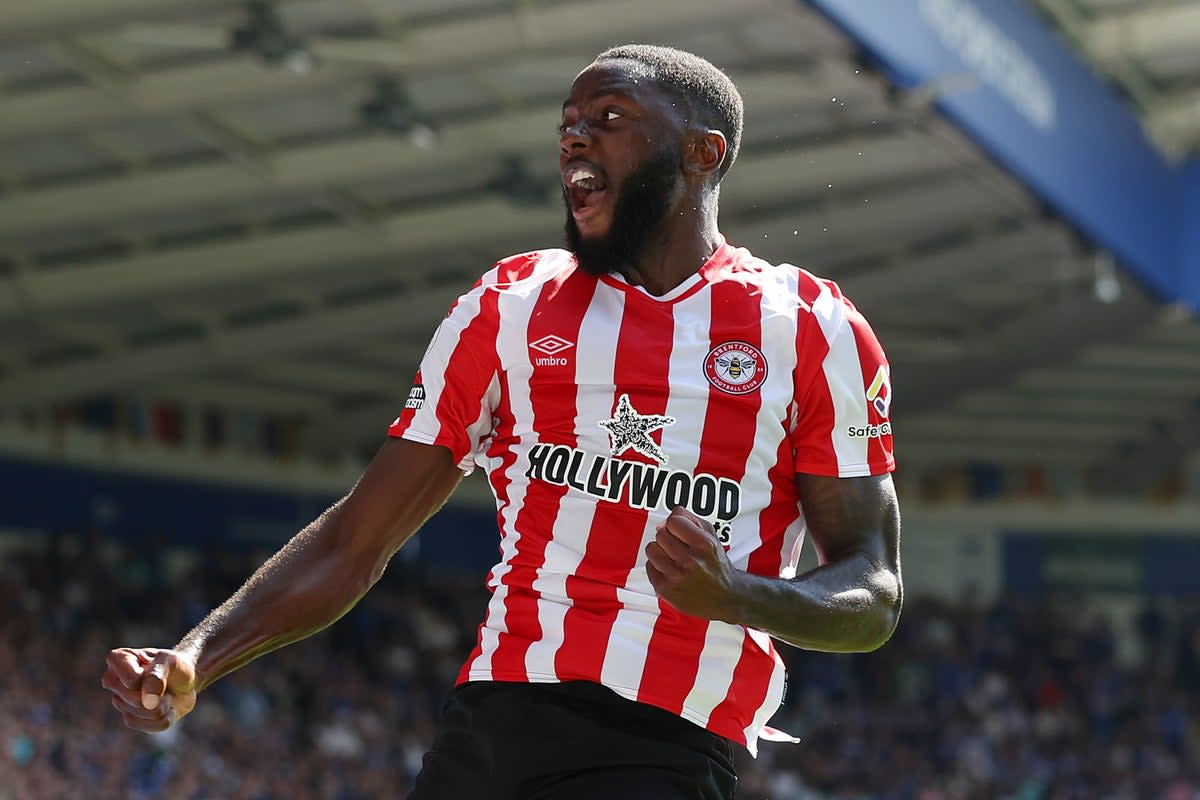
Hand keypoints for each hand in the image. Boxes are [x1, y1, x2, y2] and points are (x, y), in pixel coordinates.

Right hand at [102, 647, 196, 732]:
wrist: (187, 679)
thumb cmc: (175, 665)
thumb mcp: (171, 661)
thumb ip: (157, 676)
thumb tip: (147, 703)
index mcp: (118, 660)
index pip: (131, 680)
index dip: (151, 679)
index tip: (158, 668)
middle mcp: (113, 681)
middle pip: (134, 700)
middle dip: (158, 694)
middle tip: (166, 684)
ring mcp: (120, 701)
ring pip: (140, 714)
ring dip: (163, 706)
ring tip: (166, 694)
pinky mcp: (132, 719)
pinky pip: (146, 727)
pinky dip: (164, 719)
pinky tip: (168, 709)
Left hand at [645, 507, 743, 622]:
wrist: (724, 597)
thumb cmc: (715, 565)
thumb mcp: (711, 535)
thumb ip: (689, 519)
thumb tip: (664, 522)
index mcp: (704, 545)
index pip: (673, 521)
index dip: (675, 524)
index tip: (679, 531)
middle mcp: (691, 561)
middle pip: (661, 534)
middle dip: (669, 538)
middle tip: (679, 547)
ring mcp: (677, 576)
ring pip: (651, 549)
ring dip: (660, 551)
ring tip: (673, 558)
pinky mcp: (665, 589)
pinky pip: (649, 566)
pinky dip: (658, 567)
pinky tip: (671, 570)